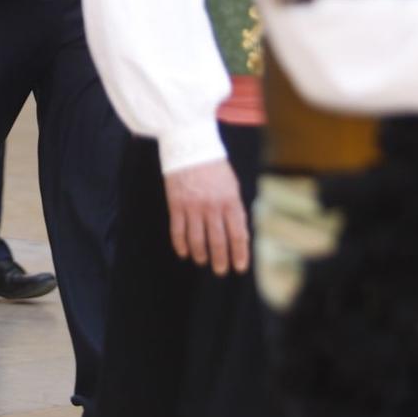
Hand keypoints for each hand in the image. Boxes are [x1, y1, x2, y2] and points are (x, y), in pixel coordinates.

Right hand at [164, 159, 249, 275]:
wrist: (189, 146)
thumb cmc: (214, 167)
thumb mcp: (232, 186)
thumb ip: (236, 210)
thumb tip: (241, 236)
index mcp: (230, 201)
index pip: (238, 235)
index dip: (240, 254)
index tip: (240, 267)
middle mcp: (213, 206)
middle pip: (218, 241)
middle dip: (220, 260)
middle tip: (221, 271)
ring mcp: (193, 206)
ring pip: (197, 239)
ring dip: (201, 254)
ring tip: (202, 261)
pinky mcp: (176, 204)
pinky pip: (178, 231)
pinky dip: (181, 245)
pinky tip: (184, 252)